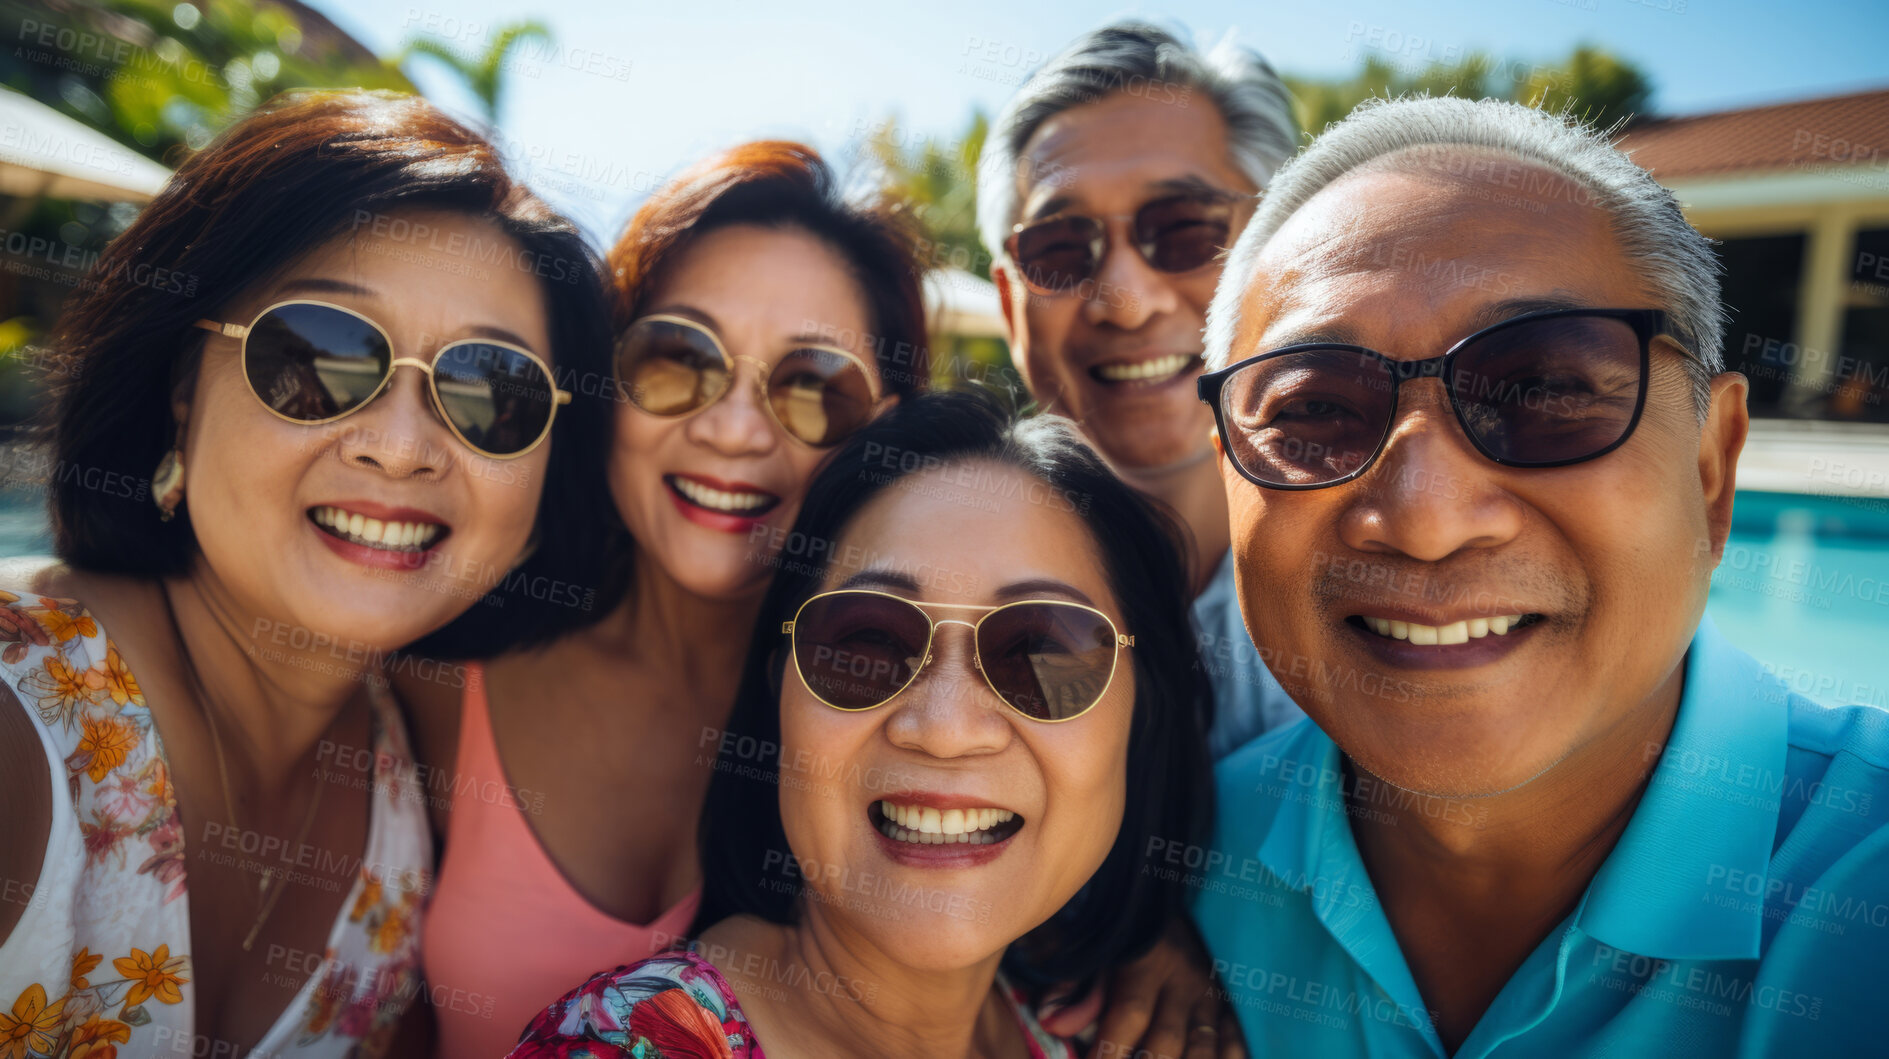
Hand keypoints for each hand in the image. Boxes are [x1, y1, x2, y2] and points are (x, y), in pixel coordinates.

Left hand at [1038, 916, 1245, 1058]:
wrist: (1173, 899)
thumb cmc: (1128, 931)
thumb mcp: (1098, 948)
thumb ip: (1075, 986)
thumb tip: (1050, 1024)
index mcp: (1148, 960)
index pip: (1129, 1013)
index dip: (1109, 1051)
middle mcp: (1185, 980)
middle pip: (1167, 1041)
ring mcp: (1213, 994)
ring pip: (1205, 1049)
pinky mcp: (1232, 1004)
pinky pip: (1236, 1041)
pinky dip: (1228, 1056)